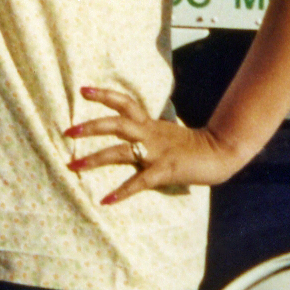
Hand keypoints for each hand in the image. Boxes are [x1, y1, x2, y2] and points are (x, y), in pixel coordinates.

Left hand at [65, 86, 250, 203]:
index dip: (104, 95)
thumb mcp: (165, 133)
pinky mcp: (165, 171)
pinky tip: (106, 199)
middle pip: (117, 124)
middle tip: (68, 130)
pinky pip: (139, 181)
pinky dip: (122, 191)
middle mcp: (150, 134)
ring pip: (121, 151)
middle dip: (91, 127)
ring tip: (73, 165)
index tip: (83, 89)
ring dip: (95, 159)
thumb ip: (146, 132)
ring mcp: (157, 152)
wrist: (220, 152)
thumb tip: (126, 135)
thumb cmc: (190, 146)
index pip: (124, 103)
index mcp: (150, 124)